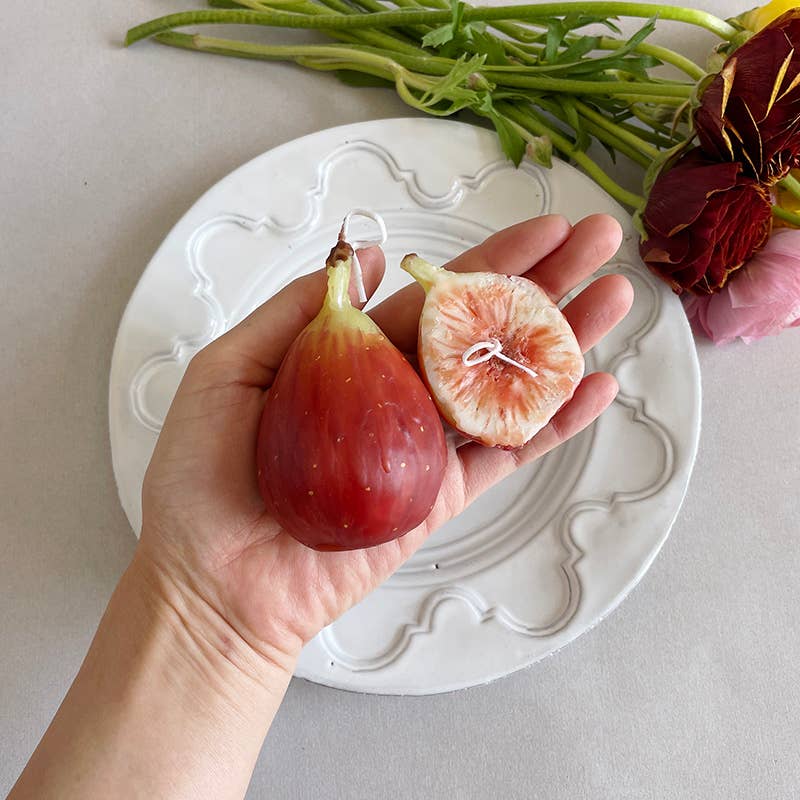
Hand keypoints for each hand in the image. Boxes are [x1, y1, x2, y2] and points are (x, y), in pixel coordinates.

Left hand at [138, 214, 631, 671]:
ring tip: (616, 297)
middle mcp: (397, 392)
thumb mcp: (230, 369)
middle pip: (483, 328)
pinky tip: (594, 387)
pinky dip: (551, 423)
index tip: (540, 225)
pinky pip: (506, 453)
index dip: (488, 259)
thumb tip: (365, 256)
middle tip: (600, 240)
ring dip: (564, 340)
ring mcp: (425, 444)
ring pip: (507, 383)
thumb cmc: (204, 479)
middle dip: (544, 282)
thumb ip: (297, 311)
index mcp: (352, 356)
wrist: (217, 581)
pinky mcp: (442, 496)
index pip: (433, 295)